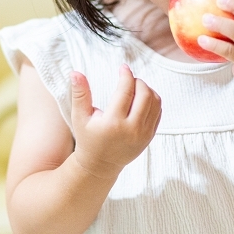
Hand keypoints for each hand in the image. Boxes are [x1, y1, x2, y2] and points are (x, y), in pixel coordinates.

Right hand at [69, 65, 161, 179]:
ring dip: (147, 89)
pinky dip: (152, 100)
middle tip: (128, 79)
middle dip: (138, 81)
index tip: (123, 68)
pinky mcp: (149, 137)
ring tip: (135, 87)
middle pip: (144, 94)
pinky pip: (158, 112)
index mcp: (113, 123)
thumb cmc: (88, 138)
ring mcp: (143, 134)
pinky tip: (141, 98)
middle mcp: (131, 129)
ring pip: (154, 102)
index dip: (126, 75)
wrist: (100, 165)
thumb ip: (80, 94)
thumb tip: (75, 72)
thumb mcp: (80, 117)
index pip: (126, 91)